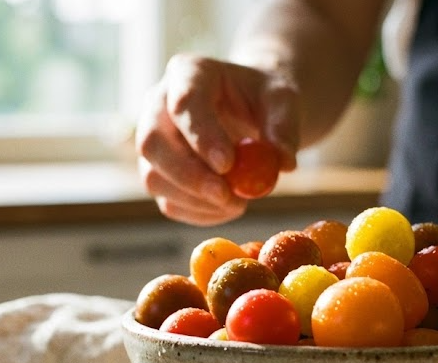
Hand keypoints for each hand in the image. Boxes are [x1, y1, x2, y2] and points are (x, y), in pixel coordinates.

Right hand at [135, 53, 298, 225]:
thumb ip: (284, 128)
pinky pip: (168, 202)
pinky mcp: (158, 174)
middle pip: (153, 142)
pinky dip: (199, 213)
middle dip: (189, 176)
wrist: (253, 112)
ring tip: (239, 201)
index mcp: (188, 73)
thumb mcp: (284, 102)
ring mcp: (153, 142)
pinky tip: (228, 208)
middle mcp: (157, 105)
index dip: (201, 135)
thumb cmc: (265, 100)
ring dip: (196, 200)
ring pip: (154, 177)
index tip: (228, 165)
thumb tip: (283, 162)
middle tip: (227, 196)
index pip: (184, 102)